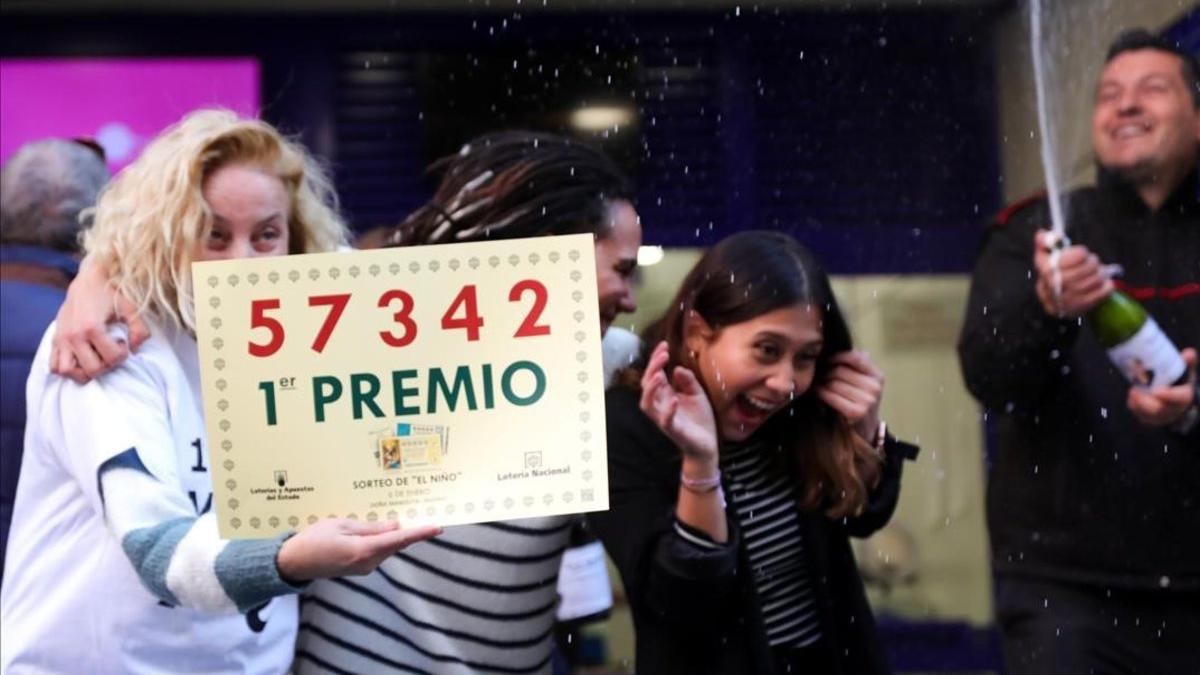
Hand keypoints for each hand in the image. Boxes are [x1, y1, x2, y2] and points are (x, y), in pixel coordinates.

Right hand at [49, 256, 149, 382]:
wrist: (86, 282)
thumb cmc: (110, 295)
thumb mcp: (130, 309)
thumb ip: (139, 329)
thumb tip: (135, 348)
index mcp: (92, 327)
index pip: (112, 358)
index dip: (123, 354)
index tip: (122, 343)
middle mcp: (74, 336)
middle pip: (92, 369)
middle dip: (106, 365)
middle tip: (109, 351)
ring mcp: (62, 339)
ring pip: (68, 372)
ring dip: (83, 372)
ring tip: (94, 359)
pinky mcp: (54, 340)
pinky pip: (54, 366)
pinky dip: (67, 369)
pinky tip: (80, 359)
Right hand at [276, 518, 440, 582]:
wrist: (294, 563)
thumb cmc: (313, 540)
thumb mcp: (341, 525)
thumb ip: (370, 527)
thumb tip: (395, 526)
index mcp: (363, 550)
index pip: (398, 540)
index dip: (419, 533)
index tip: (438, 527)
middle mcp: (368, 563)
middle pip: (395, 543)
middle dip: (408, 530)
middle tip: (422, 512)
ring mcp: (364, 568)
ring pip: (387, 548)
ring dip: (393, 535)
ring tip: (398, 515)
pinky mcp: (359, 569)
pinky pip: (377, 552)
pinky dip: (382, 541)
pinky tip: (380, 529)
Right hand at [640, 340, 717, 460]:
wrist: (707, 445)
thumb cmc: (700, 419)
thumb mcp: (697, 393)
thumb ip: (687, 380)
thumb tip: (677, 368)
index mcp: (665, 395)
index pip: (654, 374)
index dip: (656, 359)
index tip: (664, 345)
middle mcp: (661, 405)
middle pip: (647, 385)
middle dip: (652, 368)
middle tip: (664, 354)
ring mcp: (664, 418)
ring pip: (647, 404)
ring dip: (651, 389)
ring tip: (660, 375)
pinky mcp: (673, 430)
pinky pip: (665, 421)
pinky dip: (668, 410)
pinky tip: (675, 398)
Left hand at [816, 350, 883, 442]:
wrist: (864, 430)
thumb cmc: (859, 401)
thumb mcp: (863, 382)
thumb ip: (857, 364)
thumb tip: (845, 345)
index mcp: (877, 376)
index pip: (854, 357)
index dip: (837, 356)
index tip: (827, 359)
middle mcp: (875, 387)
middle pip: (840, 370)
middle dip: (826, 372)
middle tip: (819, 375)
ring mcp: (867, 400)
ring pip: (833, 383)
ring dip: (822, 383)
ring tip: (818, 384)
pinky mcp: (857, 412)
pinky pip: (831, 395)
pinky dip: (822, 393)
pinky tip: (819, 393)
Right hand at [1033, 230, 1112, 317]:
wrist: (1055, 302)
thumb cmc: (1054, 274)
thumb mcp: (1045, 257)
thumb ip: (1045, 242)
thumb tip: (1044, 235)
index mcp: (1045, 269)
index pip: (1070, 258)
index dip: (1080, 253)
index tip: (1082, 253)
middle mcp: (1054, 286)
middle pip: (1084, 269)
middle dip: (1092, 263)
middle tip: (1093, 262)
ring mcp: (1067, 299)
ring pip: (1095, 280)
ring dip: (1100, 274)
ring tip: (1097, 273)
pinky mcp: (1080, 308)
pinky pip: (1102, 292)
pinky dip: (1106, 286)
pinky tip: (1102, 284)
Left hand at [1127, 348, 1196, 426]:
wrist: (1176, 402)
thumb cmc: (1179, 385)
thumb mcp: (1185, 373)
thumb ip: (1186, 363)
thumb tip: (1189, 352)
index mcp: (1184, 397)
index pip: (1180, 398)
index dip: (1169, 395)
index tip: (1158, 391)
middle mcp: (1173, 409)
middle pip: (1160, 410)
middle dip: (1146, 402)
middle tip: (1134, 391)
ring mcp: (1161, 416)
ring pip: (1148, 415)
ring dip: (1138, 404)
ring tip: (1132, 391)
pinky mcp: (1149, 418)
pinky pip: (1140, 415)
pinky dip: (1134, 406)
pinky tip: (1132, 397)